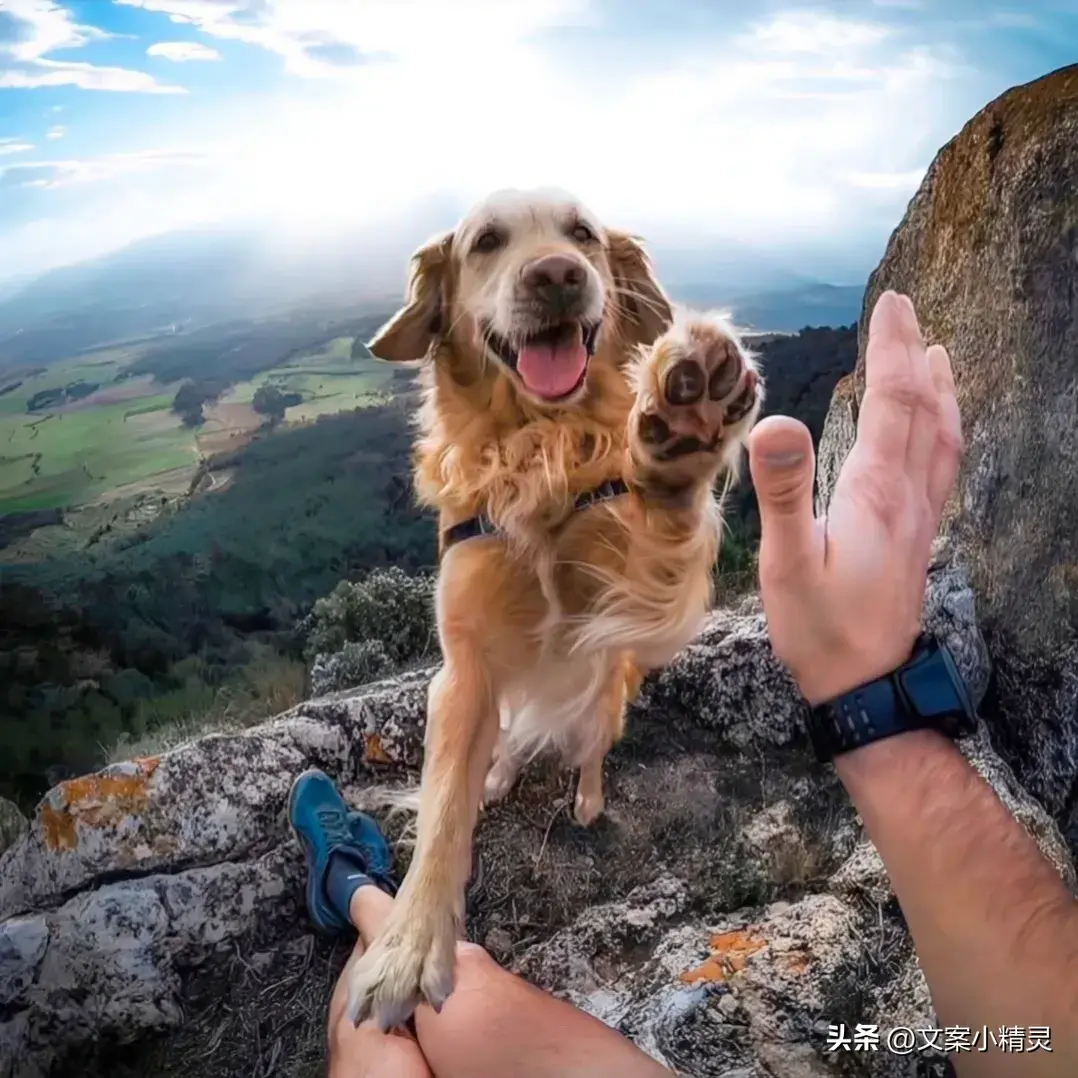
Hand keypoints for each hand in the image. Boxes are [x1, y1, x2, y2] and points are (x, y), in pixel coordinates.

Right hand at [747, 291, 963, 704]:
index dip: (892, 349)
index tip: (892, 303)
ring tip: (937, 354)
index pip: (893, 402)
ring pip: (942, 437)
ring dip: (939, 390)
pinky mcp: (915, 537)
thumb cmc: (819, 629)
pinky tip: (936, 430)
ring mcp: (918, 518)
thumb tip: (776, 421)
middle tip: (906, 308)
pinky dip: (944, 430)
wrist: (866, 687)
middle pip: (922, 409)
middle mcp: (907, 496)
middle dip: (914, 353)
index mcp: (876, 492)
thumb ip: (784, 491)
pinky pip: (942, 467)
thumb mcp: (788, 562)